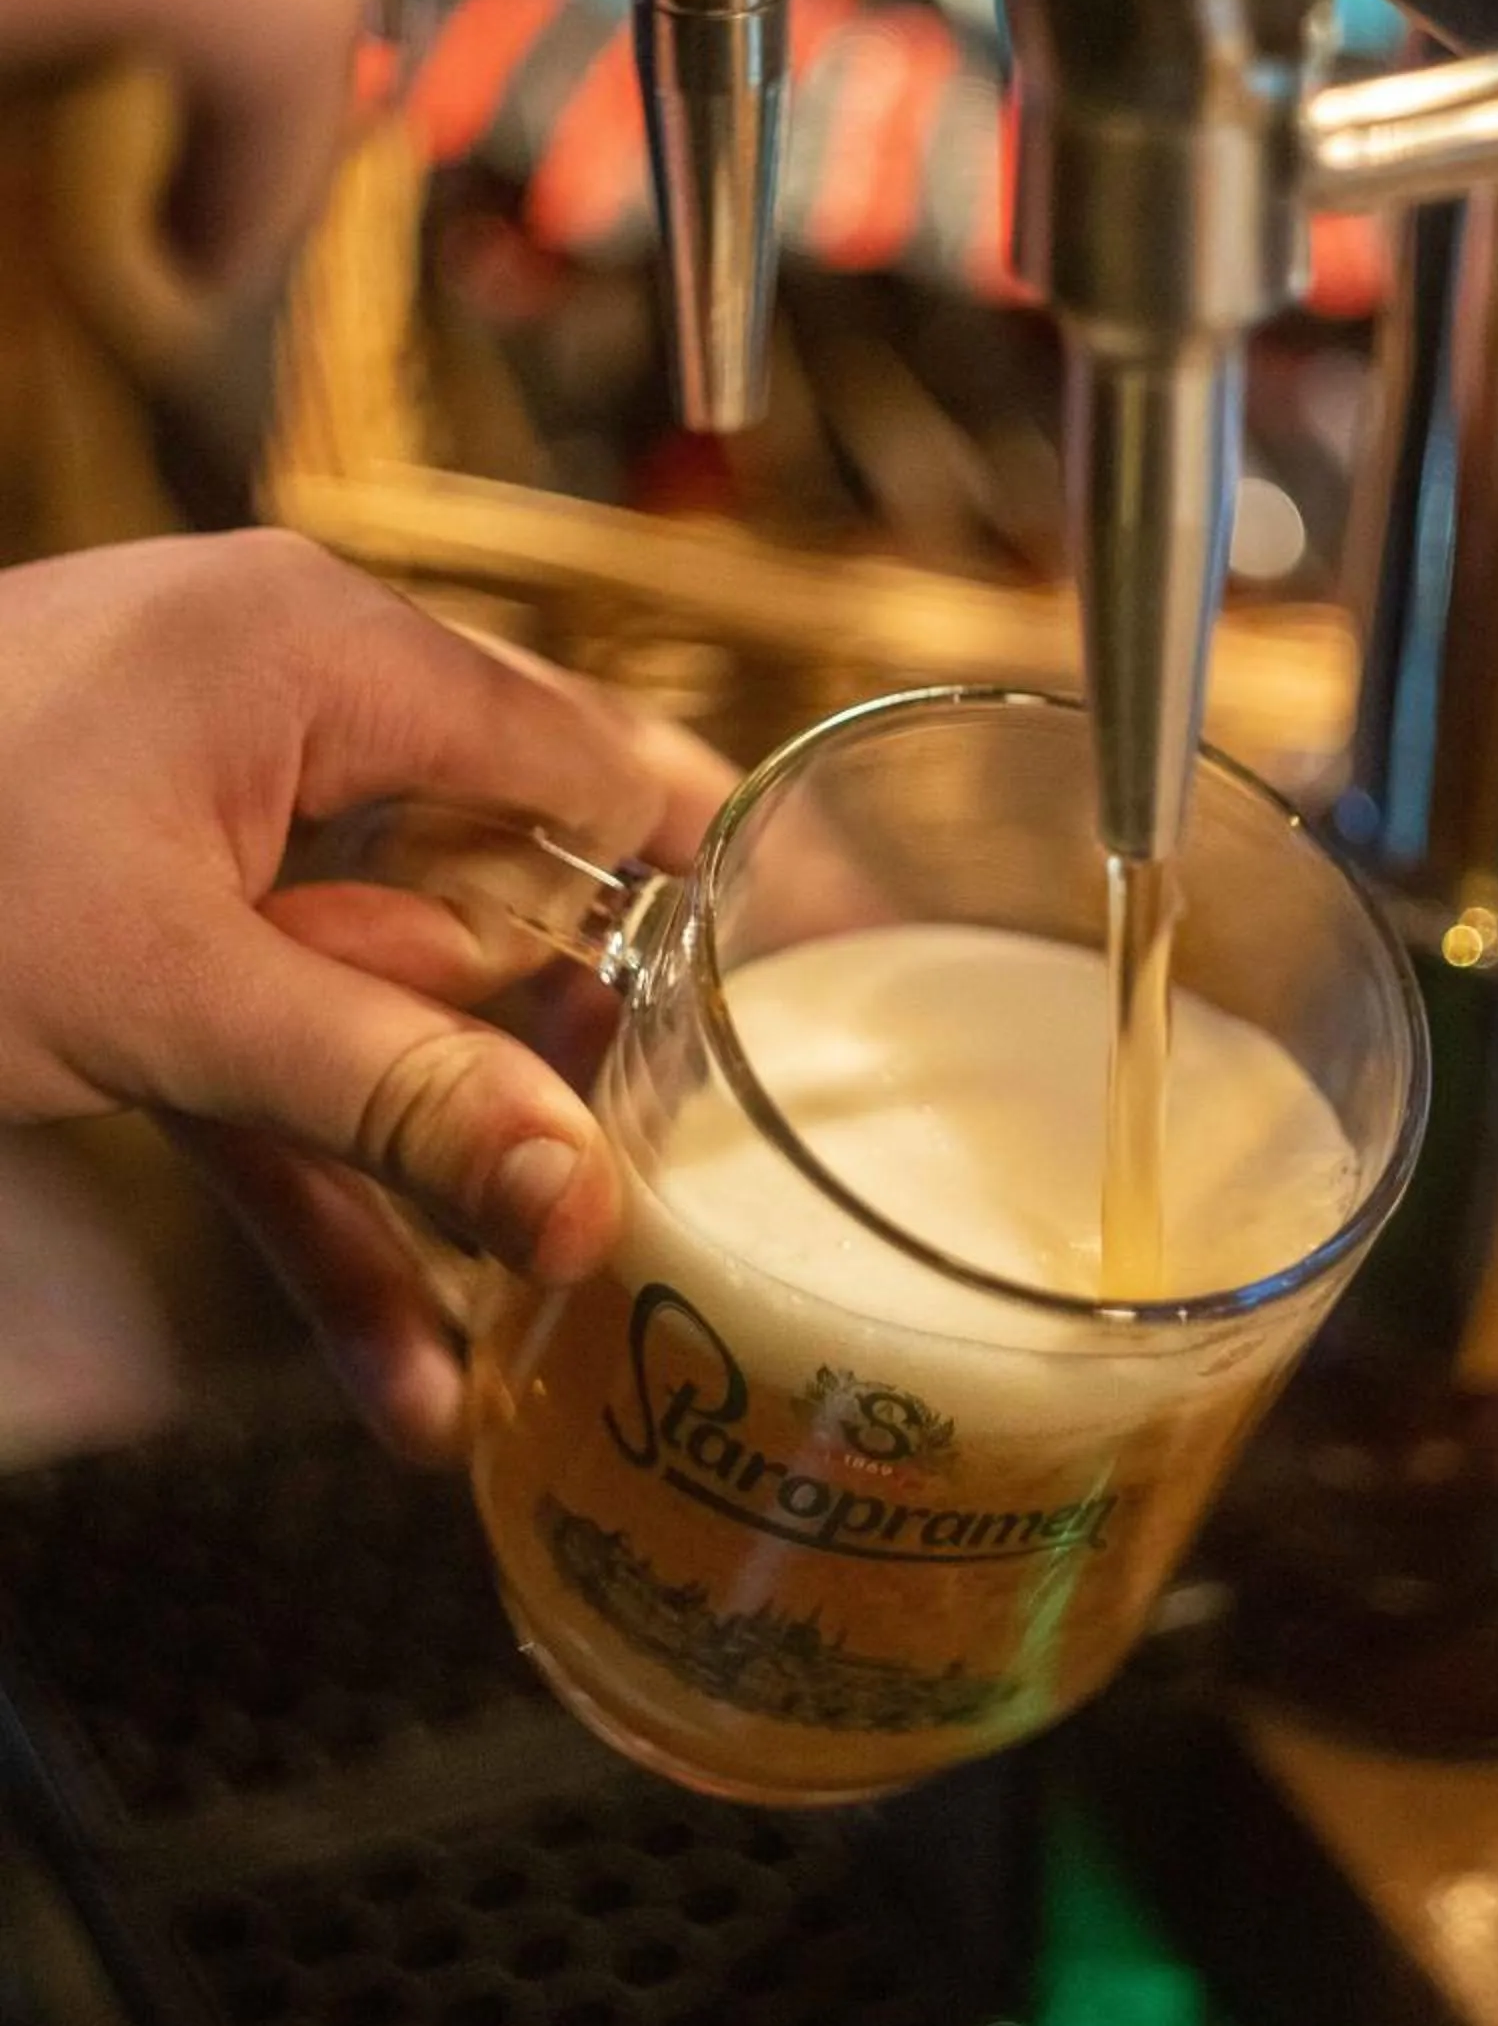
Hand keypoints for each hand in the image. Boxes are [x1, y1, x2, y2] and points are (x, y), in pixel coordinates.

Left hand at [0, 531, 734, 1457]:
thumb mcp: (169, 994)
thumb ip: (393, 1092)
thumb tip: (588, 1196)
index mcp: (317, 653)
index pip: (590, 748)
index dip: (719, 868)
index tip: (831, 970)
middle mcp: (283, 727)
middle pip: (500, 908)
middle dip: (570, 1083)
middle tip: (686, 1213)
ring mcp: (205, 849)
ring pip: (386, 1026)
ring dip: (443, 1189)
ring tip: (546, 1340)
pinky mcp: (137, 958)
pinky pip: (272, 1083)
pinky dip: (322, 1210)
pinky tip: (398, 1371)